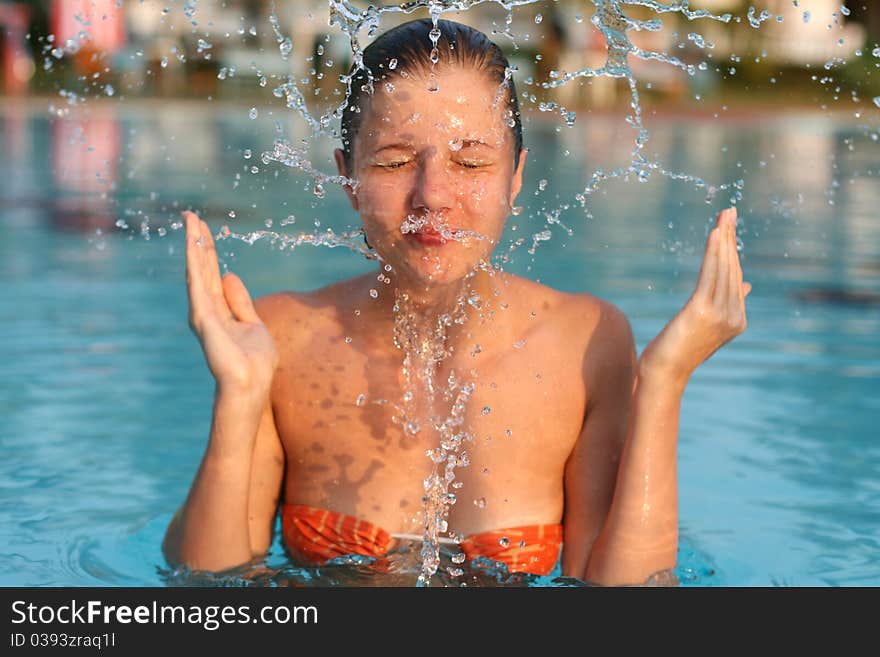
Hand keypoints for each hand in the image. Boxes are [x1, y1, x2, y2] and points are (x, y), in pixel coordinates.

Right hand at [184, 211, 277, 397]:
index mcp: (220, 310)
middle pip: (202, 268)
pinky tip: (192, 245)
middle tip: (191, 215)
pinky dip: (194, 263)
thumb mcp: (253, 324)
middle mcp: (207, 309)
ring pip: (196, 271)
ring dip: (193, 245)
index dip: (208, 250)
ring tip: (190, 221)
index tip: (203, 227)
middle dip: (197, 241)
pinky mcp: (203, 318)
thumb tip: (229, 275)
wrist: (252, 384)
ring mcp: (203, 313)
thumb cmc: (254, 362)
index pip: (212, 273)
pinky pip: (197, 283)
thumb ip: (240, 301)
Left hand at [640, 207, 751, 383]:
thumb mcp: (705, 326)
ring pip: (723, 269)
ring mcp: (721, 315)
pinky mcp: (703, 311)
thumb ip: (725, 304)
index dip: (731, 249)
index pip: (735, 276)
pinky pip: (710, 275)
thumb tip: (745, 284)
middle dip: (730, 237)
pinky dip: (713, 252)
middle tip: (729, 211)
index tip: (728, 226)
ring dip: (723, 239)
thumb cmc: (678, 351)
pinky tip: (714, 234)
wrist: (663, 375)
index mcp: (737, 319)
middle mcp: (734, 316)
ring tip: (723, 216)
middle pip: (732, 268)